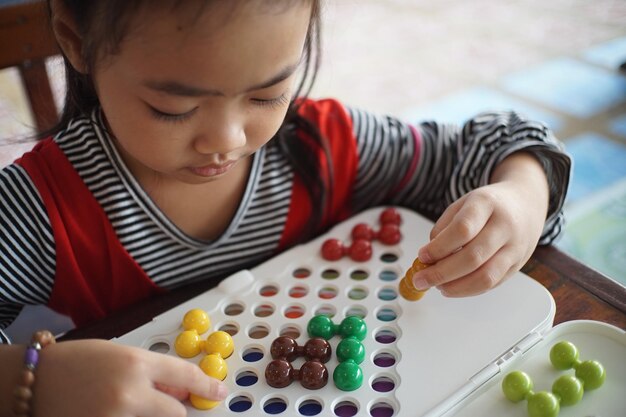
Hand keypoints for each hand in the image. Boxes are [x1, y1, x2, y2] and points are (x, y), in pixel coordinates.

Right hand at [33, 339, 227, 416]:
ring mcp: (116, 416)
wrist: (34, 380)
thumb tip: (178, 390)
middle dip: (174, 409)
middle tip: (165, 402)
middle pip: (176, 413)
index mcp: (136, 363)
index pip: (186, 377)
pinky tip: (110, 409)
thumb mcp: (119, 354)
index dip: (207, 386)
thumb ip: (151, 372)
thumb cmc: (75, 362)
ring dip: (147, 415)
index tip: (219, 391)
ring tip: (120, 401)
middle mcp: (130, 392)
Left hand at [412, 152, 548, 295]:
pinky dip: (469, 290)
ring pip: (486, 276)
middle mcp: (505, 226)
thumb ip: (443, 228)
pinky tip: (453, 287)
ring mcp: (515, 247)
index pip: (462, 230)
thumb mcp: (462, 204)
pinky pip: (492, 284)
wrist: (526, 204)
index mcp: (486, 204)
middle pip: (473, 257)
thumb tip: (429, 258)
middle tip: (421, 280)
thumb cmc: (489, 205)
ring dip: (456, 287)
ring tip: (437, 286)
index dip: (439, 248)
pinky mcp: (517, 265)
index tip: (422, 256)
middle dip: (442, 273)